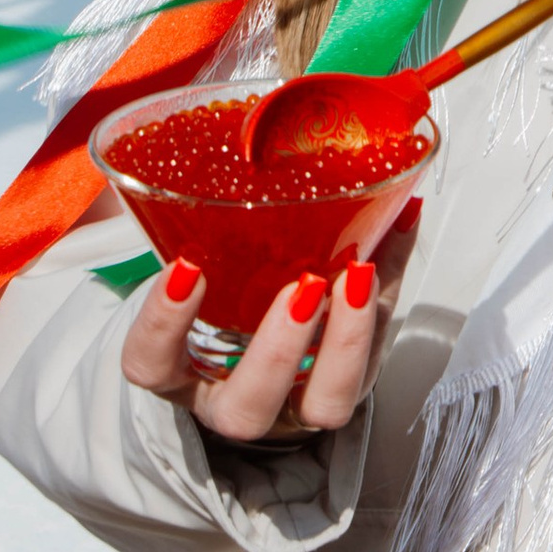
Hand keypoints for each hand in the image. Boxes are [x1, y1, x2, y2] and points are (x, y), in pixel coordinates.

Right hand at [121, 205, 419, 440]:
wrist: (270, 335)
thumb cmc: (221, 291)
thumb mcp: (196, 260)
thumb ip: (189, 219)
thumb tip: (189, 144)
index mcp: (183, 370)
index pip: (152, 364)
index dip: (163, 326)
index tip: (188, 268)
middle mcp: (239, 398)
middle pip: (248, 407)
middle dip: (278, 350)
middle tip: (302, 288)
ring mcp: (303, 399)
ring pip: (328, 403)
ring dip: (349, 337)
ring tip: (358, 270)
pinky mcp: (352, 377)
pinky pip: (380, 341)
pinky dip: (394, 274)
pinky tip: (400, 221)